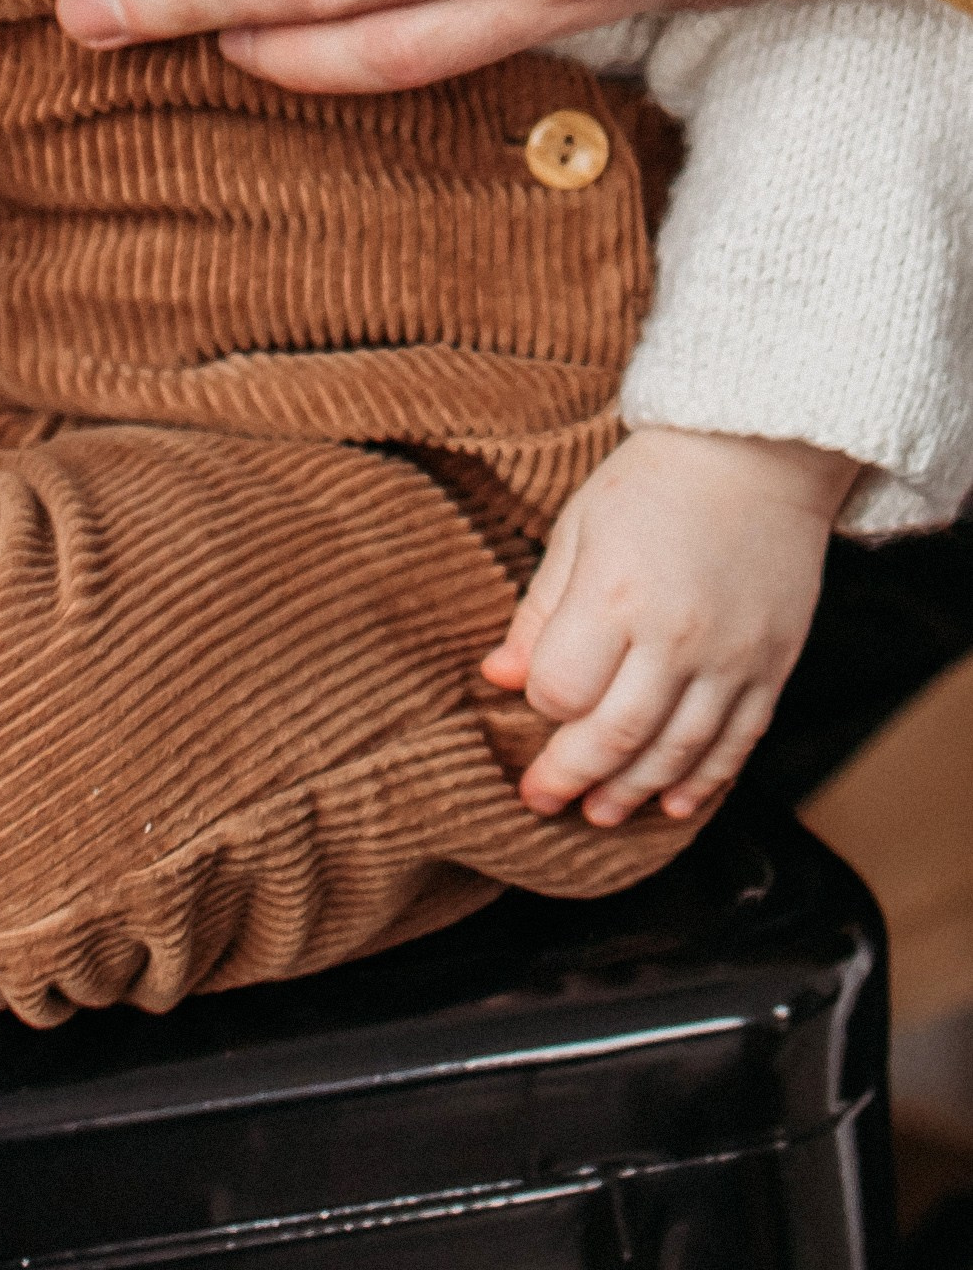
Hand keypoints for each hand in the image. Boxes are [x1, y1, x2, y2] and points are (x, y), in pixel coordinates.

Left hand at [483, 427, 855, 825]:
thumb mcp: (579, 529)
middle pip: (615, 734)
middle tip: (542, 800)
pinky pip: (737, 742)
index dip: (540, 705)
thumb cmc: (655, 484)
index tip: (532, 701)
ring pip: (676, 752)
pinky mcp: (772, 666)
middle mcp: (675, 635)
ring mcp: (731, 657)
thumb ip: (540, 610)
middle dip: (570, 776)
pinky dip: (704, 781)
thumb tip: (498, 676)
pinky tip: (674, 804)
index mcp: (615, 594)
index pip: (562, 687)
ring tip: (599, 814)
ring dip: (632, 792)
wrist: (757, 455)